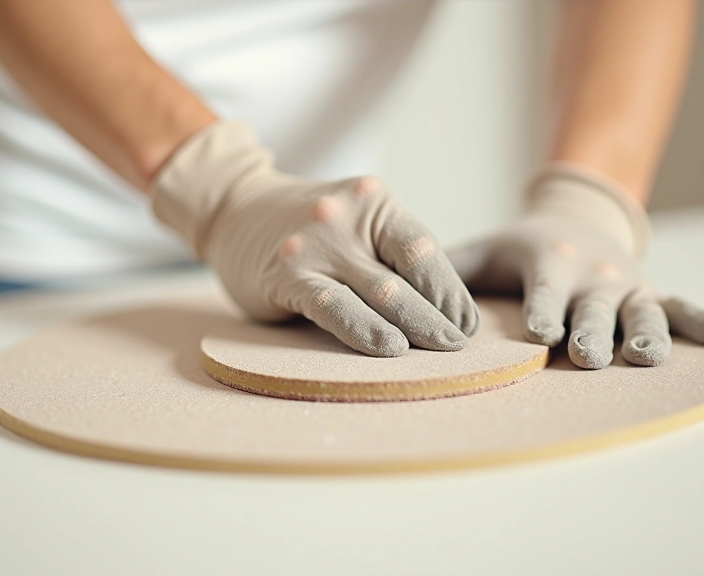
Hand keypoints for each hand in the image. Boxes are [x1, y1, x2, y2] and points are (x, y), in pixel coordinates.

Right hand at [150, 122, 477, 356]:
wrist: (235, 208)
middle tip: (460, 346)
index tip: (467, 323)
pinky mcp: (287, 273)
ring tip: (439, 351)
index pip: (422, 250)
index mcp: (373, 201)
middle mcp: (346, 217)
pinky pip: (334, 307)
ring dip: (415, 327)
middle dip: (438, 316)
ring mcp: (315, 244)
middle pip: (406, 276)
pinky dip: (364, 331)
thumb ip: (386, 256)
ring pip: (378, 293)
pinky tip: (388, 348)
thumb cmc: (307, 226)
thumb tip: (441, 312)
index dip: (450, 290)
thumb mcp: (353, 223)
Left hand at [448, 162, 703, 368]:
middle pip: (594, 307)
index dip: (544, 310)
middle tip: (587, 356)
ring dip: (646, 333)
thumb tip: (398, 298)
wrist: (577, 220)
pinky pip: (682, 307)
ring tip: (646, 357)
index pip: (544, 289)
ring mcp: (627, 285)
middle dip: (591, 332)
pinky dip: (702, 322)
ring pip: (641, 311)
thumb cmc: (518, 248)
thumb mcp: (483, 250)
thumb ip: (447, 271)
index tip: (542, 335)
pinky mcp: (652, 293)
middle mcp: (593, 274)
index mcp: (549, 263)